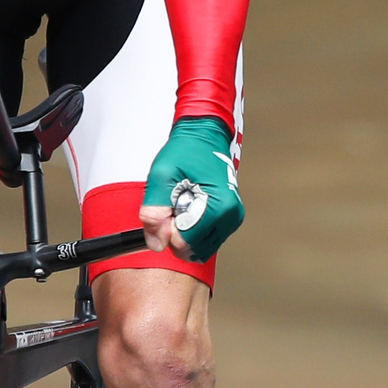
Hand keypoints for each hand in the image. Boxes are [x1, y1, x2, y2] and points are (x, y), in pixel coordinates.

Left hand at [140, 115, 243, 260]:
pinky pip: (206, 241)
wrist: (204, 138)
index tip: (168, 206)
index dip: (167, 230)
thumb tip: (156, 244)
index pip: (185, 243)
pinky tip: (190, 209)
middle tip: (174, 205)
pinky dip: (193, 231)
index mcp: (219, 207)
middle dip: (177, 233)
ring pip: (200, 249)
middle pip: (194, 249)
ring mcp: (232, 220)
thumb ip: (155, 211)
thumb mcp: (161, 176)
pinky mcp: (230, 221)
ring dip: (185, 233)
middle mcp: (230, 217)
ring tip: (183, 205)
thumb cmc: (185, 152)